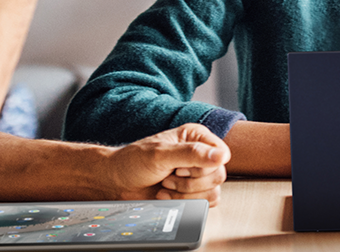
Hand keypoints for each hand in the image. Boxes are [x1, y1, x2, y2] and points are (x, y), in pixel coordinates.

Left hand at [106, 124, 230, 206]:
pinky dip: (185, 202)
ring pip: (212, 191)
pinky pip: (205, 203)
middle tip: (169, 176)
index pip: (221, 154)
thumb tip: (221, 156)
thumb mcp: (161, 154)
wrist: (118, 183)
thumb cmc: (133, 162)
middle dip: (190, 182)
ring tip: (166, 185)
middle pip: (217, 176)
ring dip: (185, 193)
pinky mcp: (194, 192)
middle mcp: (200, 154)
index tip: (180, 167)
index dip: (203, 166)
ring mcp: (197, 175)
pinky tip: (168, 195)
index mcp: (196, 137)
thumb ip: (192, 153)